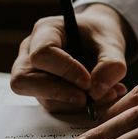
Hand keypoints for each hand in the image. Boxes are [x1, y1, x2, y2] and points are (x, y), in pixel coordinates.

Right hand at [10, 3, 131, 112]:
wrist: (99, 41)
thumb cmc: (100, 35)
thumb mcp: (112, 41)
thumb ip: (111, 63)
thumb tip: (97, 92)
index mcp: (45, 31)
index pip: (42, 54)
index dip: (64, 71)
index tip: (88, 82)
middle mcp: (30, 52)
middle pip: (25, 79)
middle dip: (58, 93)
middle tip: (86, 99)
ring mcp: (32, 74)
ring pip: (40, 97)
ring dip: (72, 103)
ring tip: (105, 96)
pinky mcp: (41, 91)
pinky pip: (52, 105)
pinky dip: (76, 107)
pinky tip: (99, 99)